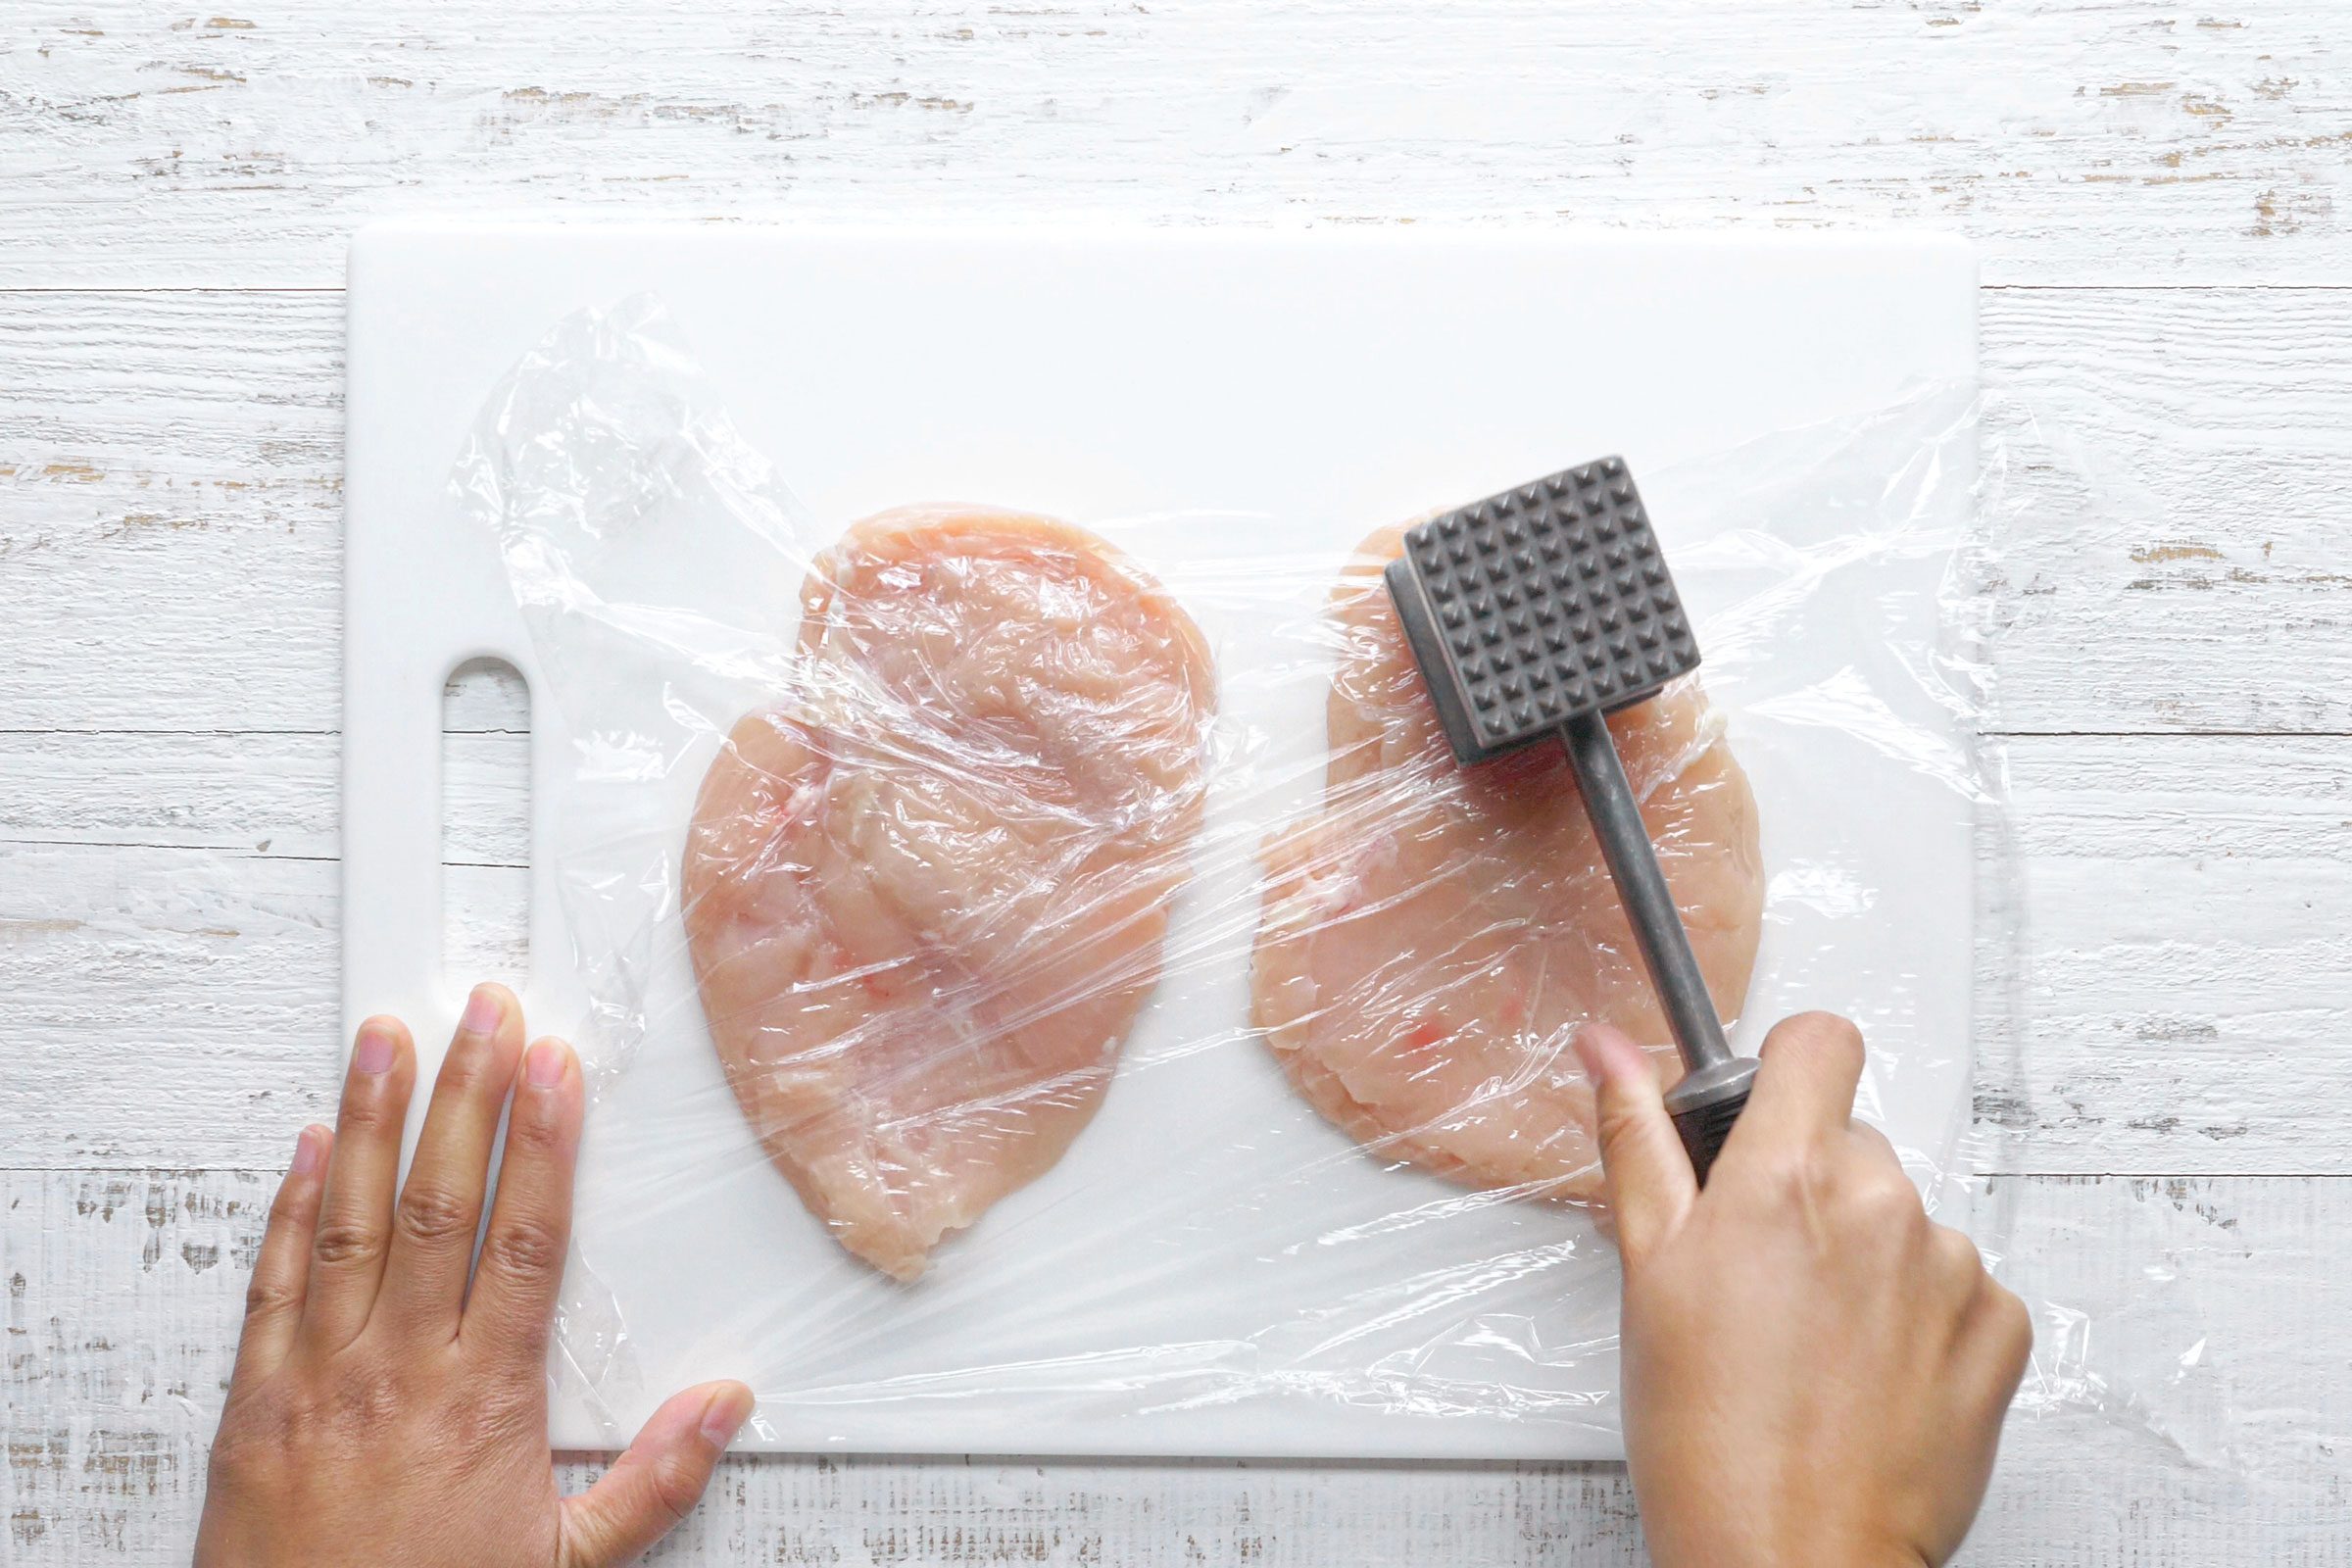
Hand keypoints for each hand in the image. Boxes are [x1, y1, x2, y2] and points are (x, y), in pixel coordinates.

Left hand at [195, 985, 754, 1567]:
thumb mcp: (566, 1567)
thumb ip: (652, 1484)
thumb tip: (722, 1410)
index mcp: (481, 1399)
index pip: (524, 1238)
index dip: (543, 1142)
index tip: (553, 1069)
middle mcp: (396, 1372)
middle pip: (439, 1202)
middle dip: (466, 1095)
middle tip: (482, 1015)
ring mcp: (317, 1381)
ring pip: (347, 1221)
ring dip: (366, 1121)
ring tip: (383, 1040)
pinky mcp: (253, 1406)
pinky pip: (272, 1286)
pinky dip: (286, 1210)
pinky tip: (302, 1150)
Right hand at [1578, 1013, 2030, 1567]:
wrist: (1792, 1558)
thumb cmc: (1708, 1434)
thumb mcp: (1646, 1270)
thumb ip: (1637, 1141)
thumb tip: (1610, 1051)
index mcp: (1789, 1177)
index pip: (1820, 1041)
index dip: (1786, 1071)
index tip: (1765, 1116)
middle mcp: (1883, 1206)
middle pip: (1853, 1141)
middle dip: (1809, 1186)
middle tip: (1759, 1272)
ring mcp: (1952, 1267)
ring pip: (1903, 1216)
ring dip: (1864, 1255)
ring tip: (1810, 1340)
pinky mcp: (2000, 1327)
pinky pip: (1958, 1282)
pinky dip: (1917, 1313)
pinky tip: (1864, 1370)